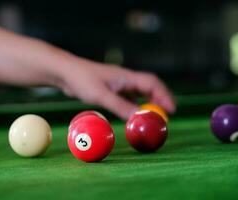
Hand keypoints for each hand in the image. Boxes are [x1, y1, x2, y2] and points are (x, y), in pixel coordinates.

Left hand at [59, 59, 175, 119]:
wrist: (65, 73)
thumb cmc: (82, 80)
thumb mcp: (101, 95)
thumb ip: (120, 106)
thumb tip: (139, 118)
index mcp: (126, 76)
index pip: (152, 83)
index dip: (164, 96)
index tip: (172, 109)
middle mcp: (126, 79)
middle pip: (150, 87)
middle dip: (160, 100)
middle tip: (166, 115)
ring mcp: (119, 84)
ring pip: (139, 93)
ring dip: (148, 103)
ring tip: (153, 116)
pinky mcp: (112, 89)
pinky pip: (129, 98)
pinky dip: (135, 106)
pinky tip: (134, 114)